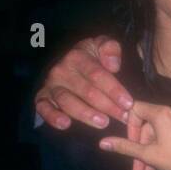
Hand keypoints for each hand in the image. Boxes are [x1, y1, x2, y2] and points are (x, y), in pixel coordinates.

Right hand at [35, 36, 158, 169]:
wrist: (71, 60)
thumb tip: (112, 65)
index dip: (114, 90)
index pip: (97, 75)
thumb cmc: (92, 56)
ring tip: (103, 122)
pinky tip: (65, 124)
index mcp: (77, 57)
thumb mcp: (102, 45)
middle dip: (107, 106)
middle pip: (86, 91)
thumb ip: (110, 48)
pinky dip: (52, 116)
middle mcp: (61, 71)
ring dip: (86, 114)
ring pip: (67, 102)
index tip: (128, 103)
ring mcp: (51, 85)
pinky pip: (43, 108)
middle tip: (123, 116)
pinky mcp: (42, 97)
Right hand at [99, 101, 170, 169]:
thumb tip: (102, 143)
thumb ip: (124, 146)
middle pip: (152, 125)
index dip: (129, 126)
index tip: (130, 145)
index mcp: (164, 112)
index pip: (137, 109)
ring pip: (166, 132)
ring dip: (155, 152)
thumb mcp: (148, 155)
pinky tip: (168, 164)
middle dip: (142, 149)